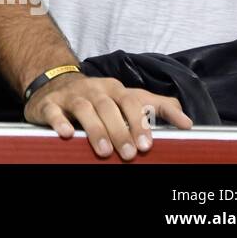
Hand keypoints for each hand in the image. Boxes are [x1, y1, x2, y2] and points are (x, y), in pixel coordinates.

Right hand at [24, 72, 192, 159]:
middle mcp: (93, 89)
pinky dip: (59, 121)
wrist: (54, 82)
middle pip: (108, 107)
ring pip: (83, 108)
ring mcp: (70, 95)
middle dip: (119, 131)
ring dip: (95, 129)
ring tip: (103, 151)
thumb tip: (187, 123)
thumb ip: (157, 107)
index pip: (131, 102)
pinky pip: (53, 111)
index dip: (139, 122)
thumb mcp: (127, 97)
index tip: (147, 145)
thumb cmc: (98, 97)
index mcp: (114, 89)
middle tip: (129, 155)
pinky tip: (66, 134)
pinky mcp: (49, 104)